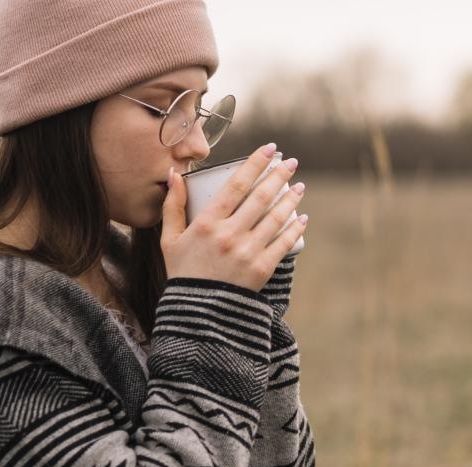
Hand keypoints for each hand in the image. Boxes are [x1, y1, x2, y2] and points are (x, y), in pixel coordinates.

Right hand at [160, 143, 309, 291]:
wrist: (198, 312)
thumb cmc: (183, 272)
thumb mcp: (170, 239)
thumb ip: (173, 206)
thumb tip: (174, 174)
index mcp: (206, 223)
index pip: (236, 185)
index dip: (255, 164)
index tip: (270, 149)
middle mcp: (229, 235)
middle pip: (260, 197)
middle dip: (279, 176)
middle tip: (291, 162)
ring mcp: (247, 252)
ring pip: (276, 218)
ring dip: (291, 199)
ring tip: (300, 186)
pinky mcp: (262, 269)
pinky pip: (284, 244)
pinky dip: (295, 229)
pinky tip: (302, 218)